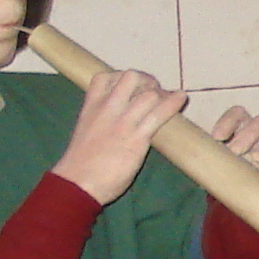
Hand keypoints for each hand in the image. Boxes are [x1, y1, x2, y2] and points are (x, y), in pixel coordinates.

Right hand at [50, 69, 184, 204]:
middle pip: (131, 77)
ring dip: (162, 95)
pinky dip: (173, 103)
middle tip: (152, 93)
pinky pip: (159, 114)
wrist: (77, 182)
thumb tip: (117, 115)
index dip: (121, 76)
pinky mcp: (136, 138)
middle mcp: (107, 109)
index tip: (131, 86)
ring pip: (149, 94)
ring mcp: (123, 122)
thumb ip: (99, 118)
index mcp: (91, 106)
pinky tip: (180, 98)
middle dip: (147, 81)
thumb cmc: (81, 162)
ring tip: (166, 102)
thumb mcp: (86, 130)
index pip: (105, 76)